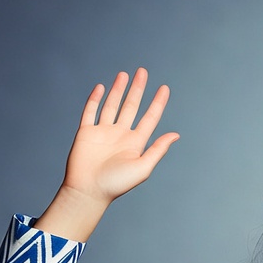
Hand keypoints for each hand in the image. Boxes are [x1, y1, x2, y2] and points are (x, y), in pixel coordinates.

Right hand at [63, 67, 178, 205]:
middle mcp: (121, 134)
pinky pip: (91, 112)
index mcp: (136, 143)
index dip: (157, 103)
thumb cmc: (117, 183)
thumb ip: (158, 149)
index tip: (164, 88)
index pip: (150, 118)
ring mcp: (103, 132)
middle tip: (143, 71)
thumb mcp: (143, 166)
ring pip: (112, 105)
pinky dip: (95, 99)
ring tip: (125, 74)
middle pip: (131, 106)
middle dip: (138, 89)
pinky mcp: (86, 132)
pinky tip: (101, 87)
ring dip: (118, 90)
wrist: (89, 191)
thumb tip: (175, 134)